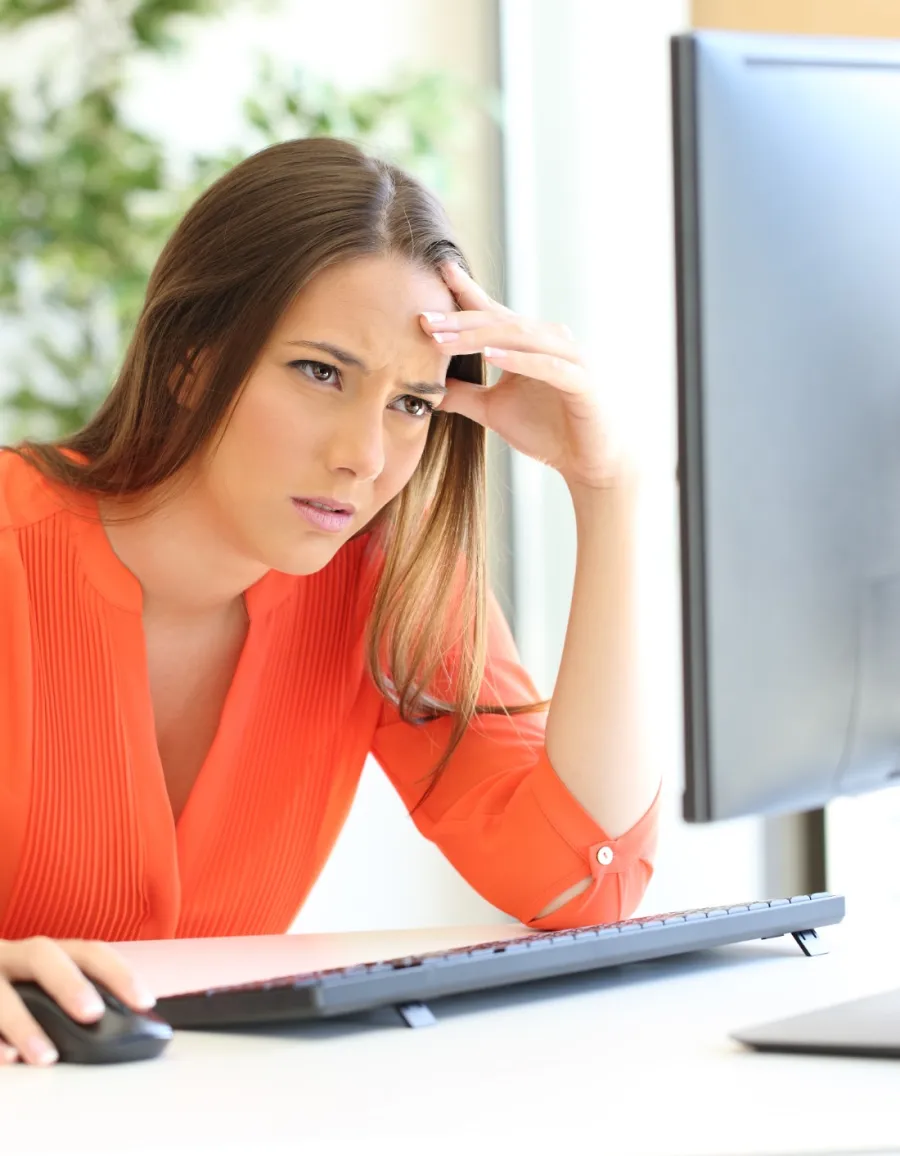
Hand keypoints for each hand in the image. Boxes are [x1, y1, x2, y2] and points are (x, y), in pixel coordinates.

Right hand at [0, 937, 155, 1066]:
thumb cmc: (9, 989)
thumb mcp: (38, 985)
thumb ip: (69, 998)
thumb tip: (121, 1025)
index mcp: (43, 954)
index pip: (88, 951)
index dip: (118, 972)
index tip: (144, 1001)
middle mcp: (13, 957)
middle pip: (43, 955)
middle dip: (69, 982)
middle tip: (92, 1013)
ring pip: (1, 992)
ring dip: (24, 1024)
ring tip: (45, 1057)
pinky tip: (6, 1059)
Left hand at [420, 261, 627, 489]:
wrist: (592, 462)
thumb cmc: (549, 433)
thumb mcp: (494, 411)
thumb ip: (464, 396)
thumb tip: (429, 390)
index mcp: (530, 344)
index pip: (493, 313)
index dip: (466, 293)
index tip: (438, 272)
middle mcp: (550, 342)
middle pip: (500, 322)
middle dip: (460, 320)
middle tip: (424, 319)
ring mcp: (570, 358)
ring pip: (521, 337)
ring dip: (480, 337)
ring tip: (444, 340)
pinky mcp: (583, 382)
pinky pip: (548, 366)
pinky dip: (520, 360)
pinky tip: (491, 358)